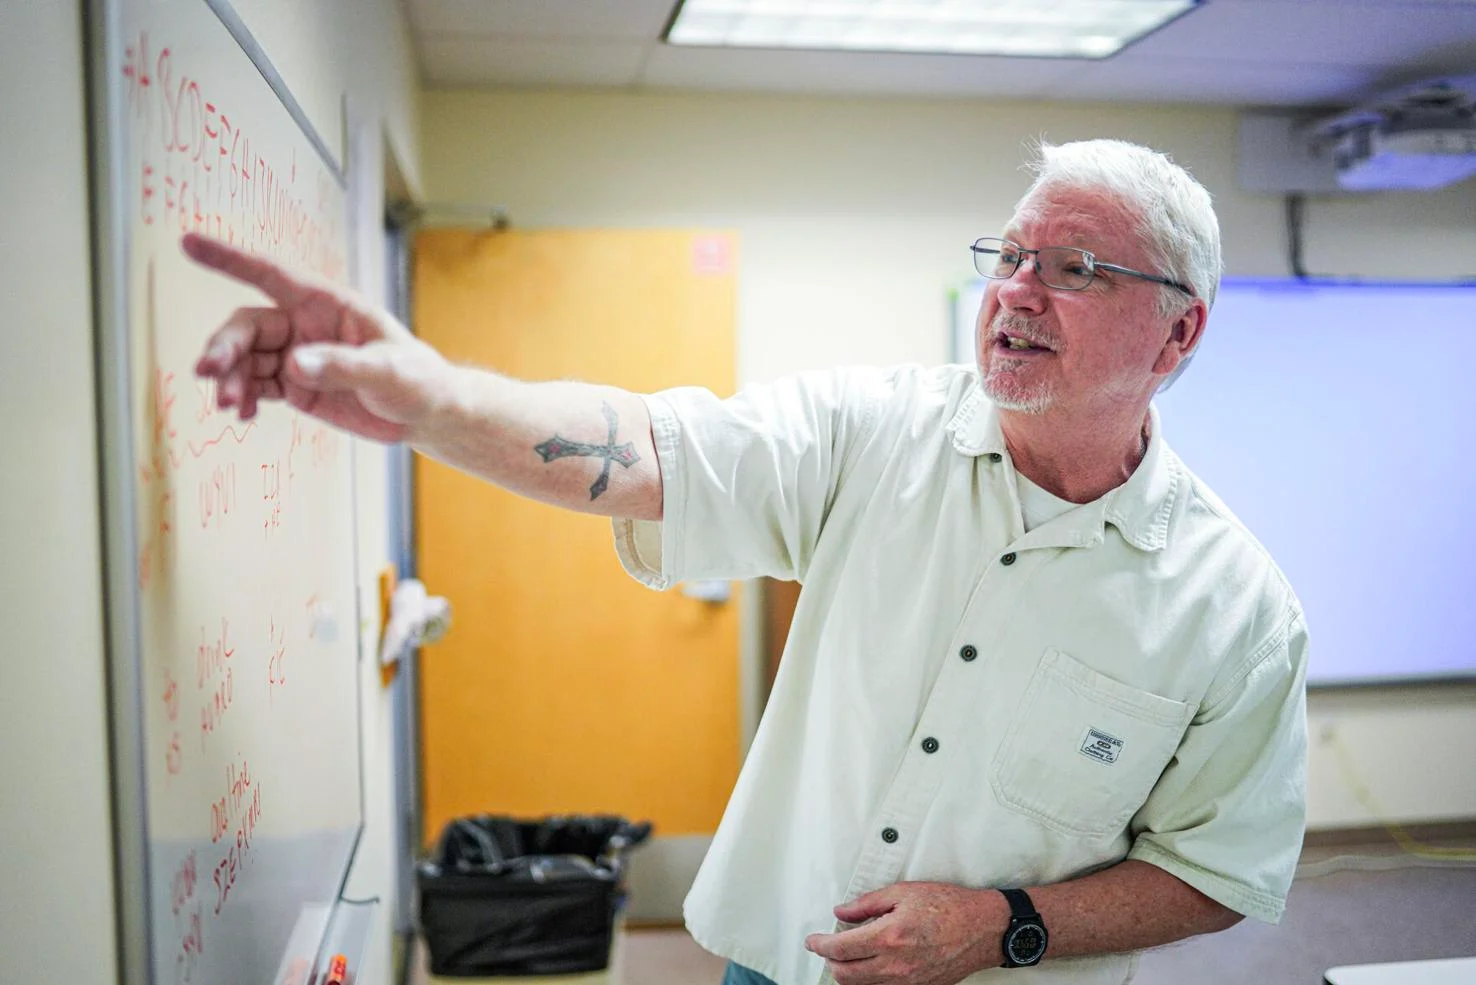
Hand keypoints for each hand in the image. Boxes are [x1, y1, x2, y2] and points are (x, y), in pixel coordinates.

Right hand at [183, 233, 452, 442]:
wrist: (426, 414)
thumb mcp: (389, 371)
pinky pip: (257, 386)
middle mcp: (306, 326)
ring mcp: (298, 357)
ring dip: (230, 378)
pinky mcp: (297, 387)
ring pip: (246, 359)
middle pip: (248, 326)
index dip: (230, 259)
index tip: (189, 243)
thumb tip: (294, 364)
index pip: (271, 275)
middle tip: (210, 372)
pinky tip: (243, 413)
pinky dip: (244, 397)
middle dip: (225, 346)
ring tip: (229, 405)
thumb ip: (345, 367)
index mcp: (328, 305)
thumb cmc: (418, 380)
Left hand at [804, 882, 1005, 984]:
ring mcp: (907, 981)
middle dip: (829, 961)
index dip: (819, 945)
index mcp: (889, 936)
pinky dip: (868, 981)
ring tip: (847, 955)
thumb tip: (842, 913)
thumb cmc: (950, 906)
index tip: (812, 941)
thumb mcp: (904, 892)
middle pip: (845, 974)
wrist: (983, 929)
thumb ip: (867, 904)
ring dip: (847, 973)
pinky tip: (870, 966)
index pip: (840, 949)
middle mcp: (895, 964)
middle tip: (825, 947)